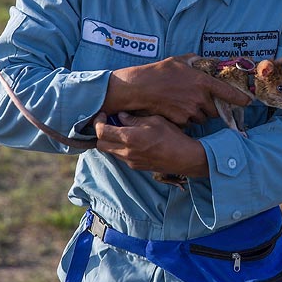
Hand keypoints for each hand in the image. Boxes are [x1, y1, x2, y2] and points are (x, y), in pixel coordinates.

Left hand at [94, 112, 208, 177]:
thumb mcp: (154, 120)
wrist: (184, 157)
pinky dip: (120, 147)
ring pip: (110, 151)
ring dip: (110, 141)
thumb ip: (134, 118)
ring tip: (121, 130)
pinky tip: (132, 139)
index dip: (98, 122)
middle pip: (100, 144)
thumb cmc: (172, 136)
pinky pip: (120, 156)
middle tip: (109, 122)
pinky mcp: (136, 166)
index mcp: (129, 138)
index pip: (101, 132)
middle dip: (101, 133)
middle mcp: (126, 152)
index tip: (103, 114)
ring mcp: (130, 161)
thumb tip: (120, 116)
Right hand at [101, 54, 250, 125]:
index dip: (240, 98)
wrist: (140, 88)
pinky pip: (189, 123)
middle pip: (214, 109)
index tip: (248, 102)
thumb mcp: (179, 60)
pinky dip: (185, 119)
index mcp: (202, 81)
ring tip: (184, 103)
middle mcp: (199, 97)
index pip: (227, 92)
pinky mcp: (181, 120)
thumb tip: (207, 60)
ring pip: (202, 118)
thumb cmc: (159, 72)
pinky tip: (175, 110)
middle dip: (210, 107)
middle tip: (199, 101)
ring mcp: (190, 110)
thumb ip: (196, 61)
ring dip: (198, 114)